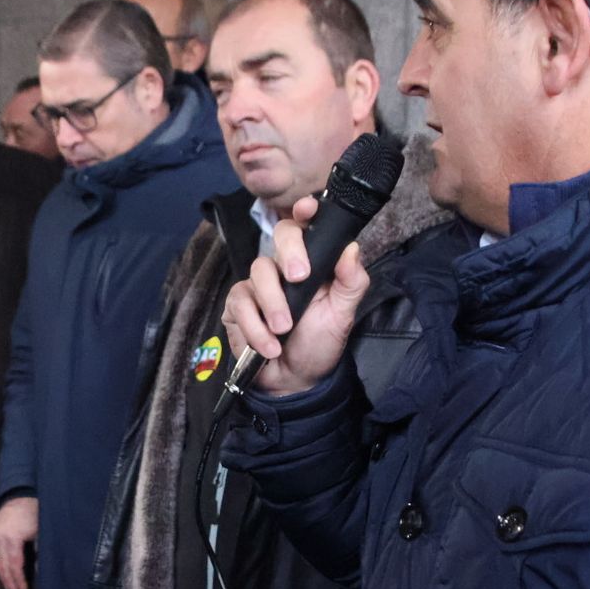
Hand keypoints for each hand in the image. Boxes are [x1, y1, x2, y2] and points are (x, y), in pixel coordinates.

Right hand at [0, 497, 37, 588]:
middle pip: (3, 564)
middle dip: (9, 580)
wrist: (23, 492)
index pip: (15, 564)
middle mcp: (0, 536)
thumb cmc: (36, 512)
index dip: (19, 579)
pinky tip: (3, 571)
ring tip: (8, 586)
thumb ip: (39, 553)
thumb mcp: (41, 533)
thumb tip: (39, 571)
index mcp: (13, 537)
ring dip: (2, 574)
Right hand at [222, 194, 370, 396]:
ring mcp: (258, 283)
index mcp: (313, 261)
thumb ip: (352, 282)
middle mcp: (284, 266)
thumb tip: (352, 248)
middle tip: (299, 278)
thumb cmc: (319, 342)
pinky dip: (256, 327)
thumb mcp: (343, 315)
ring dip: (273, 304)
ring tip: (284, 330)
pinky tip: (270, 346)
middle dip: (290, 253)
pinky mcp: (238, 303)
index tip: (308, 208)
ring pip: (259, 271)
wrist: (295, 380)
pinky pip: (241, 302)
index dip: (305, 210)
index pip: (307, 226)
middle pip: (280, 235)